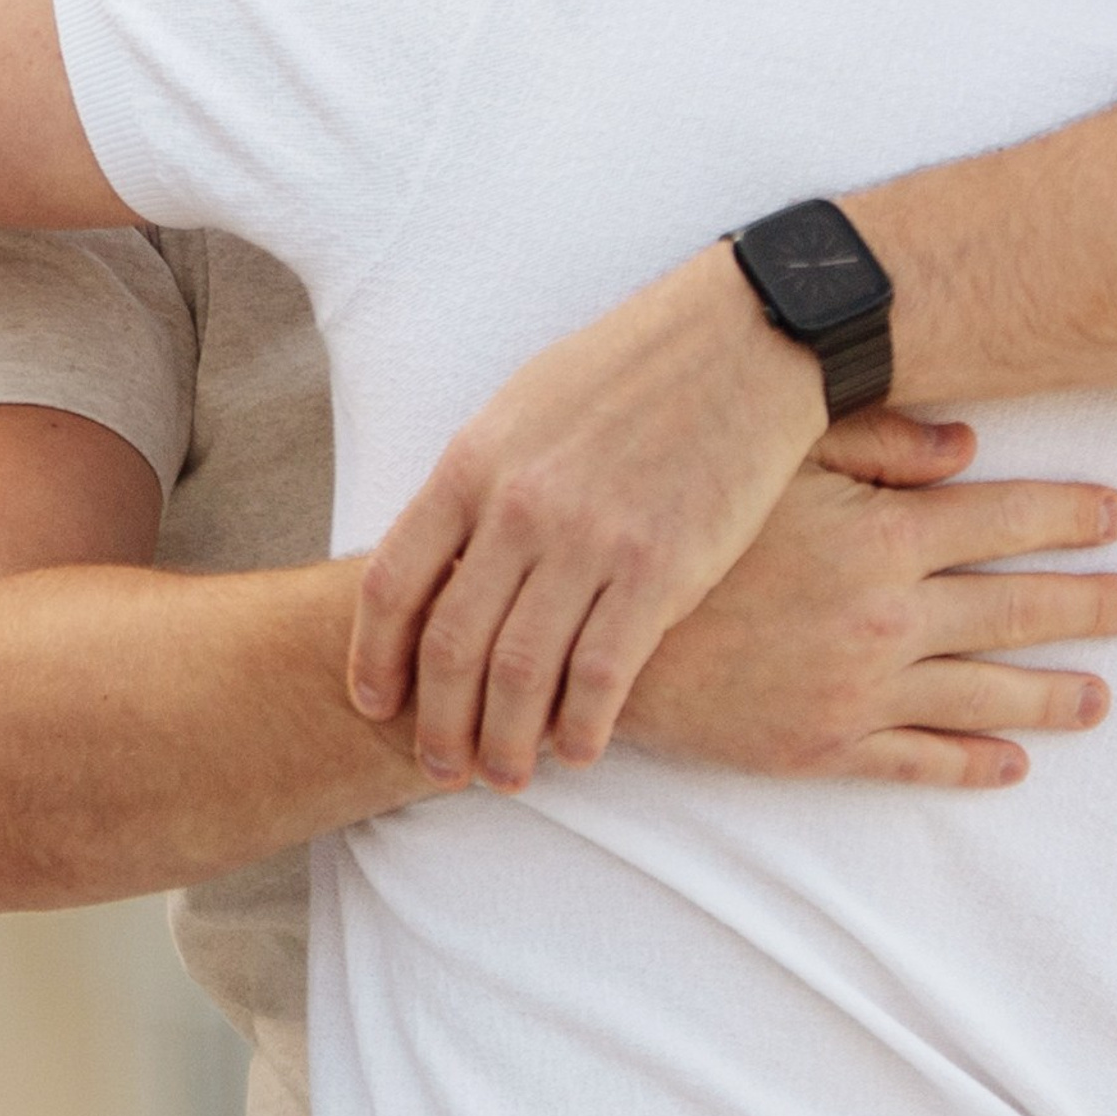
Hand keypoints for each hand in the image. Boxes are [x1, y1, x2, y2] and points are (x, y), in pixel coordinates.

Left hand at [349, 243, 838, 788]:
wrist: (741, 340)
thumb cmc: (631, 368)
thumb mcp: (526, 404)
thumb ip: (480, 480)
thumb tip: (445, 556)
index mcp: (475, 461)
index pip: (394, 583)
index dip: (374, 659)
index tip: (377, 704)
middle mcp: (521, 506)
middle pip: (451, 647)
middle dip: (437, 724)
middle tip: (440, 768)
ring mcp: (590, 540)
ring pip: (520, 675)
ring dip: (504, 743)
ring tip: (505, 775)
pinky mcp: (661, 569)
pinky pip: (601, 676)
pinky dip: (581, 728)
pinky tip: (579, 750)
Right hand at [623, 414, 1116, 785]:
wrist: (594, 636)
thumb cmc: (682, 528)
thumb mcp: (773, 461)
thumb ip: (876, 445)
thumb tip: (969, 446)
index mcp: (880, 537)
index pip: (1002, 522)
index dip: (1067, 517)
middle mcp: (886, 617)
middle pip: (1015, 612)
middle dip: (1089, 605)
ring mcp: (858, 690)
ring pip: (983, 695)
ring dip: (1052, 694)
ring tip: (1102, 694)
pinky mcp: (822, 746)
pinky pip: (918, 762)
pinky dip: (971, 764)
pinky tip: (1011, 764)